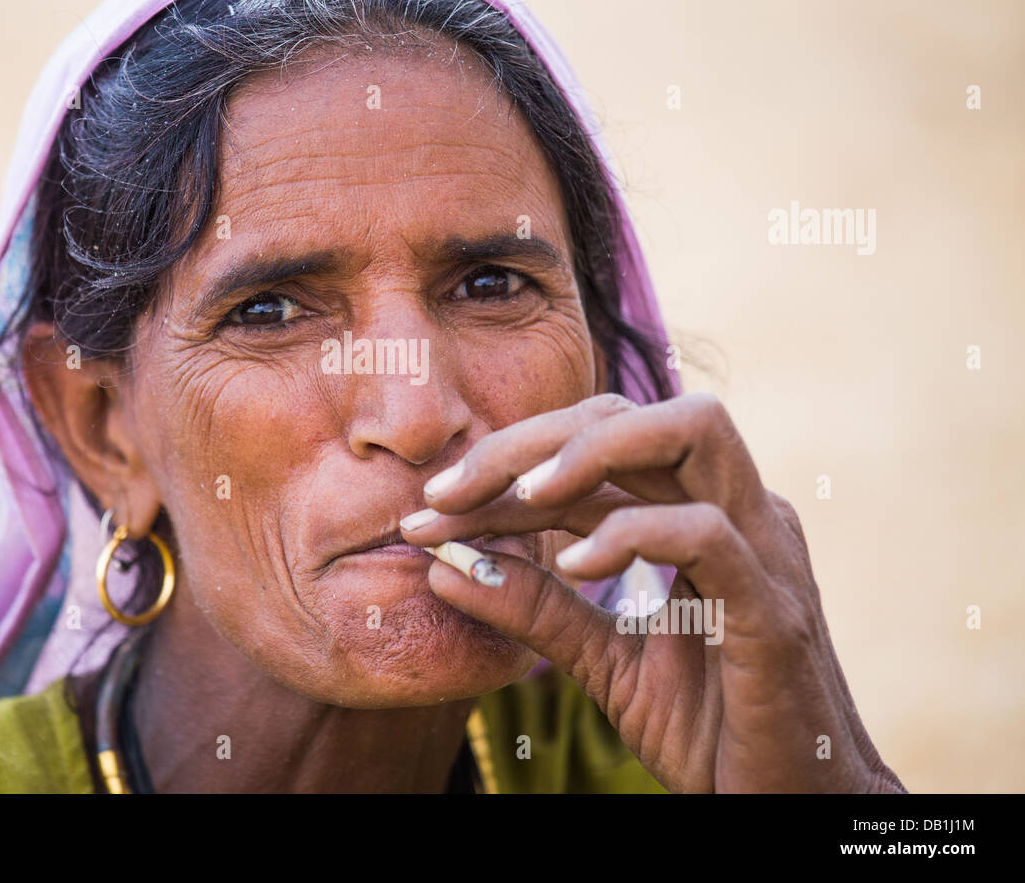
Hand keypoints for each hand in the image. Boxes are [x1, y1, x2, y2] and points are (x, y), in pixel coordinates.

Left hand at [400, 392, 905, 792]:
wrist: (792, 809)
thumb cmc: (712, 731)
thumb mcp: (603, 662)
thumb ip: (536, 610)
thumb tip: (443, 569)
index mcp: (701, 512)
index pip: (598, 441)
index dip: (509, 460)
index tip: (429, 507)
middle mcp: (739, 511)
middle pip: (635, 412)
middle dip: (531, 439)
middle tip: (446, 491)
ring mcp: (766, 552)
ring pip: (692, 429)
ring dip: (587, 453)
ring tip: (514, 501)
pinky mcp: (775, 609)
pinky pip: (708, 533)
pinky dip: (632, 534)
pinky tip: (576, 568)